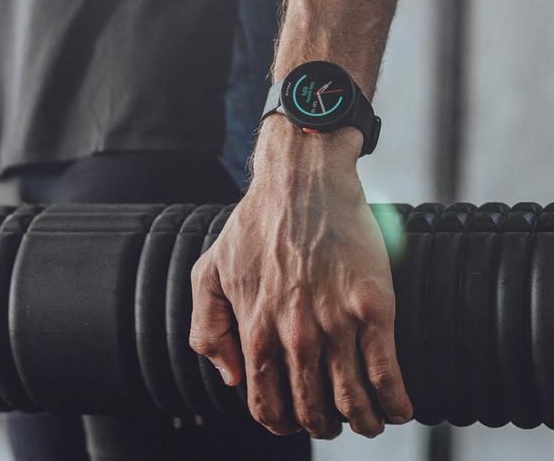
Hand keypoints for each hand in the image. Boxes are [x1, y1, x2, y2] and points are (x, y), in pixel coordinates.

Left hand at [189, 115, 412, 438]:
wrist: (302, 181)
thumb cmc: (257, 223)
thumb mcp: (210, 272)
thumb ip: (208, 329)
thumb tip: (231, 376)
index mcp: (257, 331)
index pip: (267, 405)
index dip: (282, 422)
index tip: (295, 418)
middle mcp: (295, 336)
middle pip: (313, 411)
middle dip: (323, 425)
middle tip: (333, 418)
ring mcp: (336, 323)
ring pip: (353, 401)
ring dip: (363, 422)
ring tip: (369, 419)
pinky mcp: (372, 306)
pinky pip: (388, 374)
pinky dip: (395, 403)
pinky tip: (398, 407)